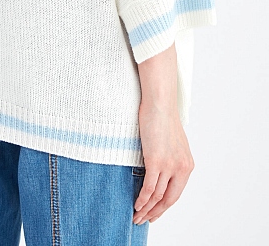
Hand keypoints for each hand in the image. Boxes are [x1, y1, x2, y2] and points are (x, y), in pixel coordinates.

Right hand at [133, 101, 194, 224]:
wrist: (160, 103)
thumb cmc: (162, 118)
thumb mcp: (171, 143)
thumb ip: (170, 158)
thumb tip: (159, 170)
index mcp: (187, 165)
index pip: (176, 194)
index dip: (164, 207)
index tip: (154, 214)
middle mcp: (181, 168)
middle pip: (168, 199)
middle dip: (155, 213)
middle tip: (144, 220)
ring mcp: (169, 165)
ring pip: (157, 196)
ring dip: (146, 209)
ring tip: (136, 216)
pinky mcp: (156, 160)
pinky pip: (149, 186)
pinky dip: (142, 199)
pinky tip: (137, 204)